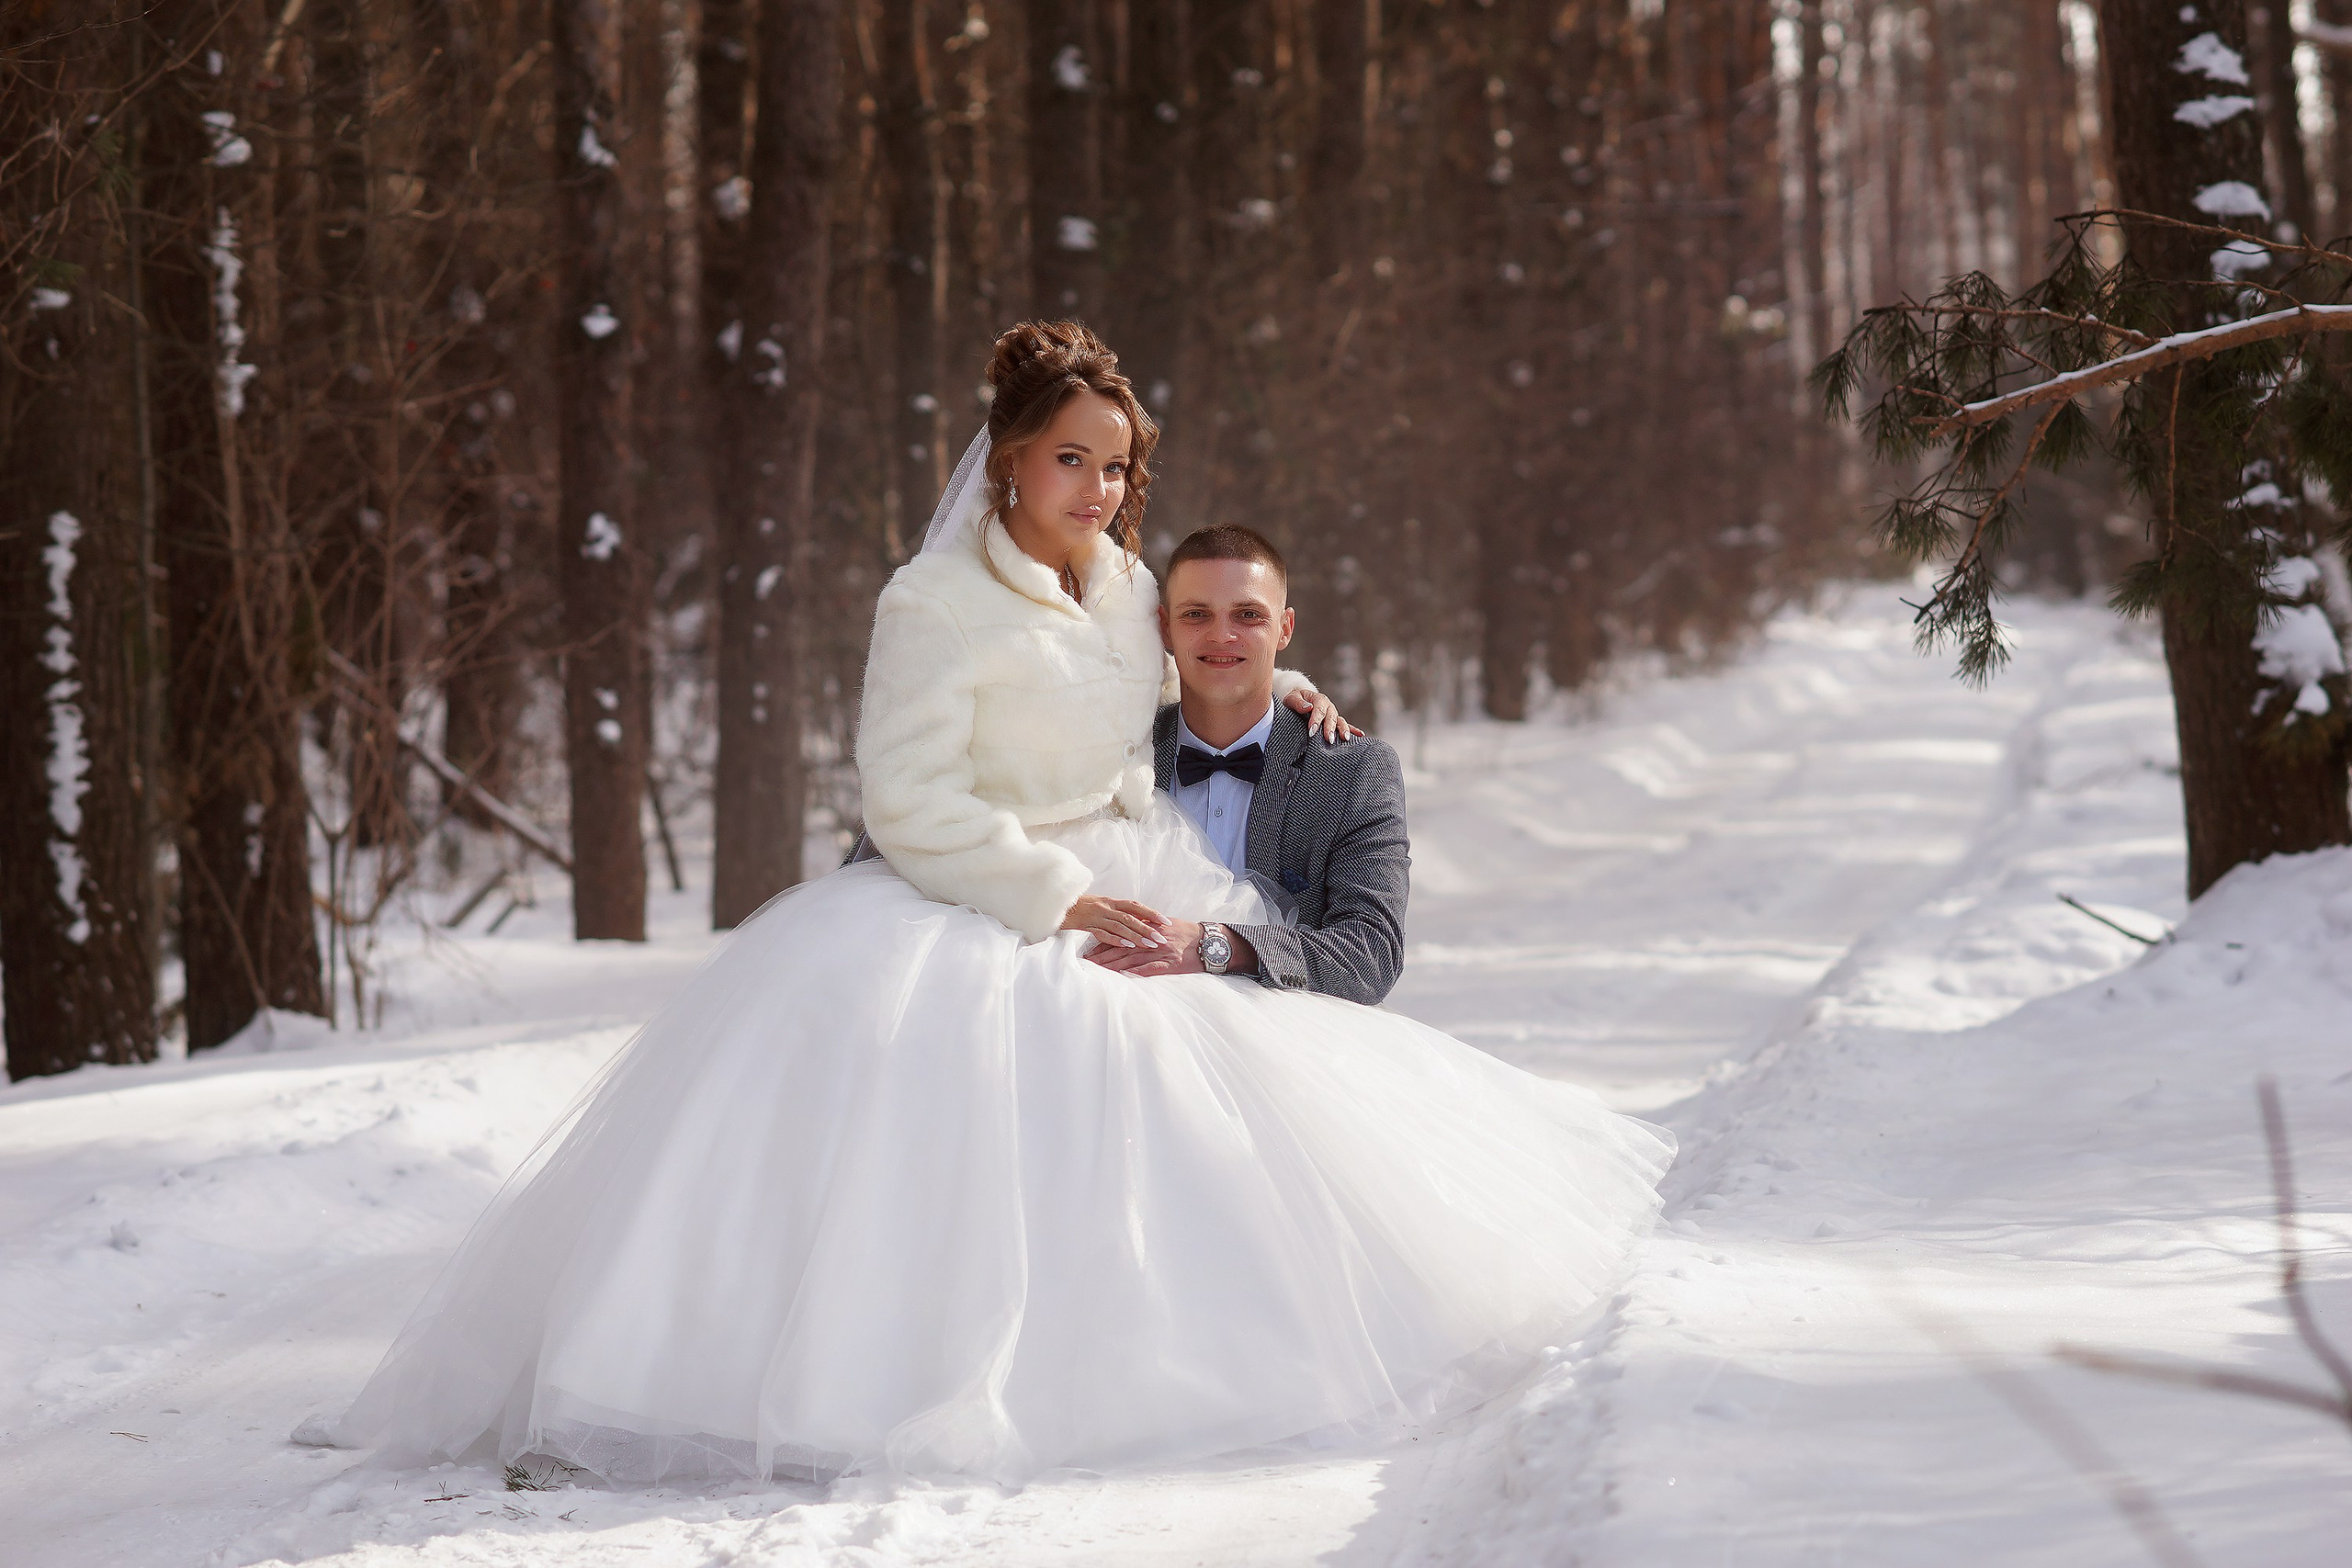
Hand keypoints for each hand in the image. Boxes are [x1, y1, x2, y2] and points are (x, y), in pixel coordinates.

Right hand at [1060, 894, 1169, 949]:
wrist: (1054, 904)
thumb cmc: (1078, 907)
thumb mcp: (1098, 906)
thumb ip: (1114, 912)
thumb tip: (1133, 920)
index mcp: (1110, 901)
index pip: (1135, 905)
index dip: (1151, 913)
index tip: (1166, 921)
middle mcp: (1105, 907)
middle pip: (1131, 917)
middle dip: (1148, 927)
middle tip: (1162, 938)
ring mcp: (1095, 916)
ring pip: (1120, 926)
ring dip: (1136, 935)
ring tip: (1150, 944)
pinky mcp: (1085, 926)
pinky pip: (1102, 933)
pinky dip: (1115, 939)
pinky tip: (1127, 945)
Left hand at [1085, 920, 1256, 977]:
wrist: (1209, 942)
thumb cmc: (1186, 934)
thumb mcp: (1165, 926)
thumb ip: (1146, 929)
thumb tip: (1127, 932)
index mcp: (1150, 929)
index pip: (1123, 935)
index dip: (1104, 942)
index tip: (1089, 949)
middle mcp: (1153, 939)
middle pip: (1123, 948)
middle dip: (1102, 956)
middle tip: (1086, 962)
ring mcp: (1162, 952)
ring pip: (1132, 958)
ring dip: (1113, 965)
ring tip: (1097, 970)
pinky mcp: (1171, 964)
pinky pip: (1151, 969)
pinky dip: (1137, 972)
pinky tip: (1123, 975)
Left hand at [1284, 686, 1363, 743]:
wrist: (1300, 698)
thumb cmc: (1294, 699)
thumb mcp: (1291, 698)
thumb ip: (1298, 703)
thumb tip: (1308, 707)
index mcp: (1318, 699)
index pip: (1318, 710)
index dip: (1315, 721)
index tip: (1311, 732)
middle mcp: (1328, 706)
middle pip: (1331, 717)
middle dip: (1330, 728)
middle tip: (1328, 739)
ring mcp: (1333, 714)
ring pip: (1340, 721)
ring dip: (1343, 730)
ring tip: (1345, 738)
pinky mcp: (1335, 720)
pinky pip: (1345, 725)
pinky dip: (1353, 729)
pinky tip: (1361, 735)